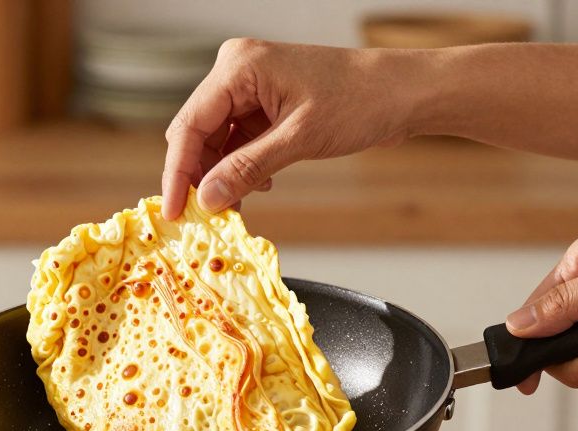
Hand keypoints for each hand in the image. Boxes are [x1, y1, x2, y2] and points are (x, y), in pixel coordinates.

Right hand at [161, 39, 420, 218]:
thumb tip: (207, 198)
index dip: (178, 173)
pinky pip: (236, 139)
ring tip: (237, 205)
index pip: (189, 125)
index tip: (173, 212)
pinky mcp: (264, 102)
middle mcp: (237, 70)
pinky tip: (260, 185)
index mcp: (239, 66)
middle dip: (199, 175)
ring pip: (215, 140)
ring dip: (222, 175)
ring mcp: (250, 86)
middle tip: (203, 216)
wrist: (404, 92)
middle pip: (197, 132)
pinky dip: (241, 166)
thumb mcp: (298, 140)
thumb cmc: (361, 100)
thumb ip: (247, 169)